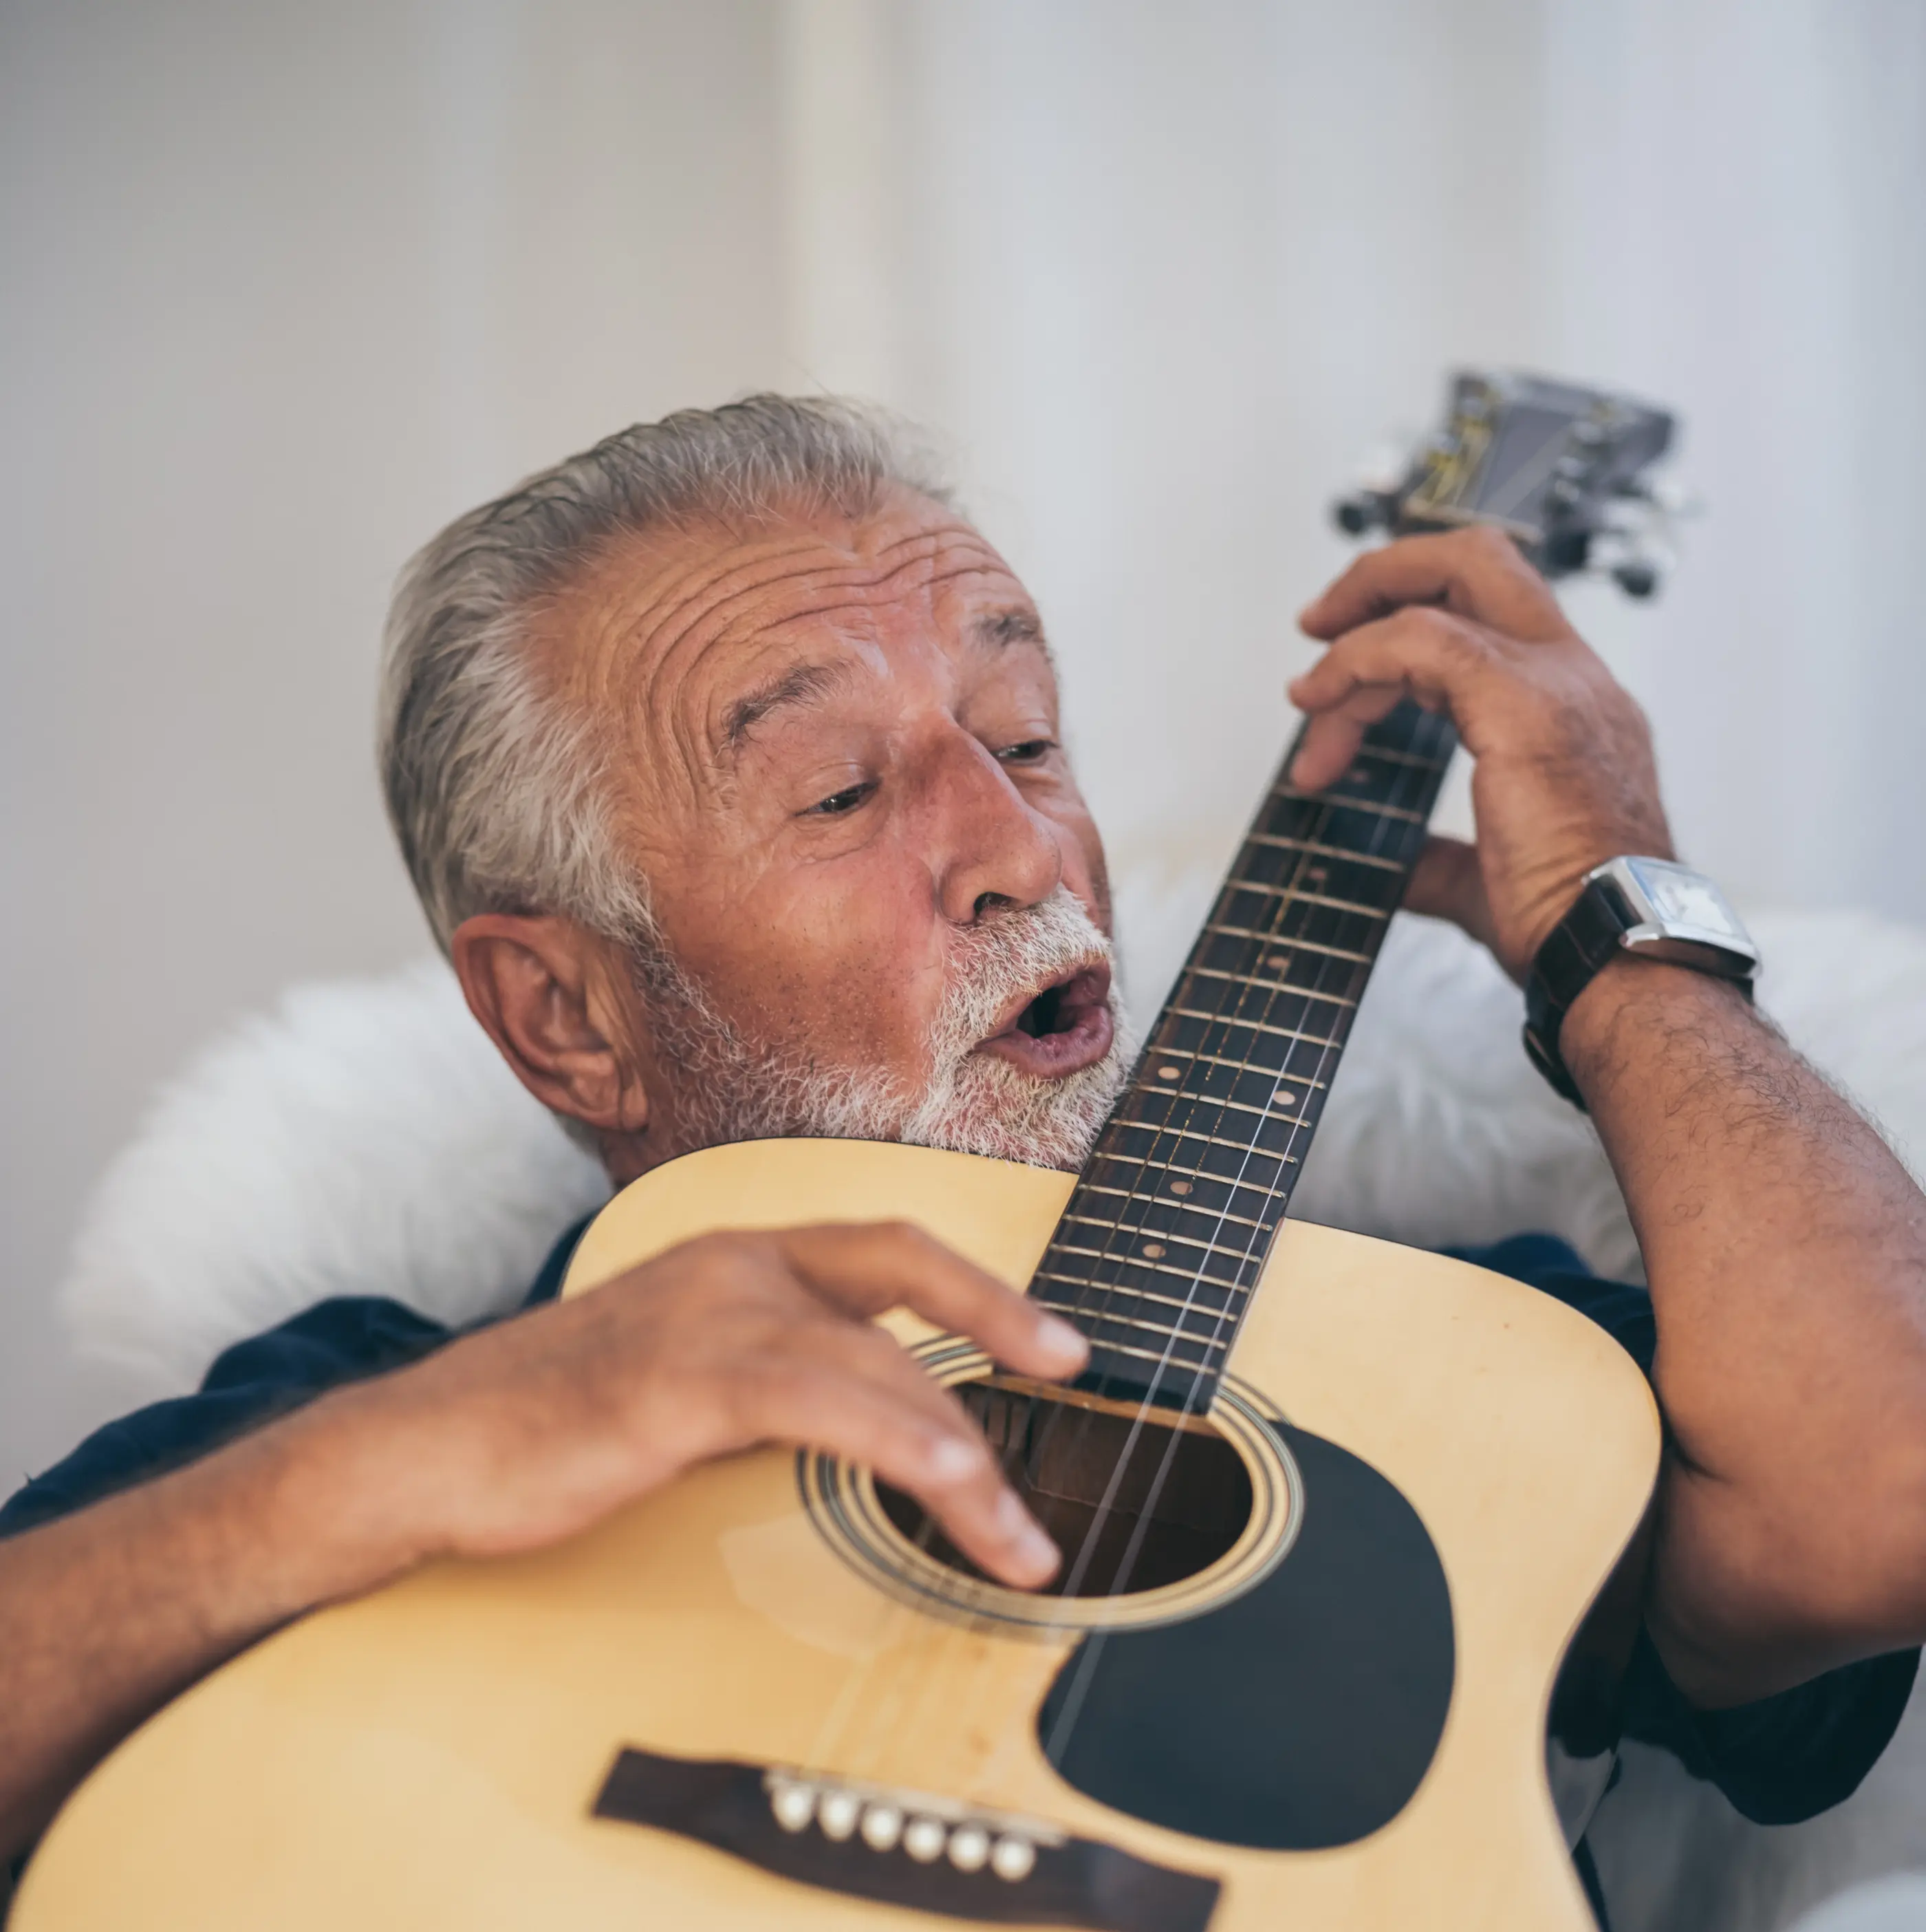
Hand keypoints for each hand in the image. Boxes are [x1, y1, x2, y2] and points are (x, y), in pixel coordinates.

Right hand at [333, 1221, 1087, 1589]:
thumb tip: (878, 1427)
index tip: (1056, 1341)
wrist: (429, 1449)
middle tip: (1074, 1383)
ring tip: (1019, 1534)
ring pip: (876, 1361)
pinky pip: (822, 1401)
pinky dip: (901, 1442)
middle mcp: (735, 1266)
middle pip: (900, 1285)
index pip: (887, 1248)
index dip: (981, 1287)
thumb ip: (779, 1380)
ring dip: (962, 1452)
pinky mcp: (680, 1380)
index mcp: (739, 1257)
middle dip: (999, 1335)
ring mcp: (708, 1315)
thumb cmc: (557, 1421)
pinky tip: (953, 1487)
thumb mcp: (691, 1379)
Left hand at [1287, 527, 1674, 980]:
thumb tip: (1396, 866)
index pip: (1491, 614)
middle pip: (1482, 559)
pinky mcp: (1523, 705)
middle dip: (1387, 574)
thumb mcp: (1487, 880)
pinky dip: (1358, 662)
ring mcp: (1556, 684)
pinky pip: (1420, 641)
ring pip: (1447, 586)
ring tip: (1305, 700)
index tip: (1337, 670)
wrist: (1616, 954)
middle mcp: (1574, 679)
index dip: (1406, 622)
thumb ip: (1440, 859)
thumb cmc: (1567, 925)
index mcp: (1574, 709)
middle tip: (1317, 625)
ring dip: (1356, 635)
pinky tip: (1321, 707)